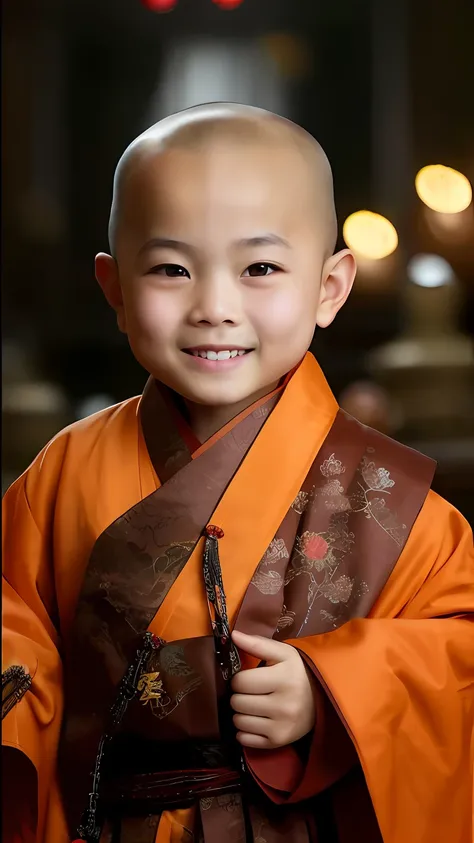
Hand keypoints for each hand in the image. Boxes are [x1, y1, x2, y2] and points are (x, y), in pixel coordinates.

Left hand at [230, 630, 314, 748]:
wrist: (321, 702)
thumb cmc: (297, 674)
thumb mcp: (283, 654)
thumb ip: (257, 643)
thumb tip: (233, 635)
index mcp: (284, 679)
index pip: (240, 681)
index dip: (240, 678)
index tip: (248, 678)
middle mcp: (284, 706)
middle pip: (237, 702)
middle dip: (239, 695)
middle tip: (251, 692)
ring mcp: (281, 727)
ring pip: (238, 721)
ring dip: (241, 712)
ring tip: (253, 706)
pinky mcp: (278, 742)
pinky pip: (244, 739)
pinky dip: (244, 730)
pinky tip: (255, 720)